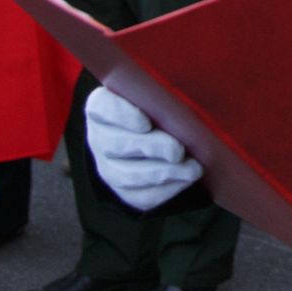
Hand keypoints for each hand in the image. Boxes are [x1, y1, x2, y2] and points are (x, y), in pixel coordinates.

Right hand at [86, 86, 201, 210]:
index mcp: (103, 106)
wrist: (168, 135)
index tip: (146, 123)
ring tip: (191, 169)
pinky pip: (141, 196)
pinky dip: (166, 190)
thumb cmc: (165, 106)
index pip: (102, 107)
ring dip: (162, 174)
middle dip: (151, 148)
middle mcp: (100, 137)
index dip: (122, 116)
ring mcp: (109, 167)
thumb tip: (183, 105)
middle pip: (116, 145)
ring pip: (127, 176)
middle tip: (178, 150)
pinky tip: (186, 180)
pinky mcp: (125, 190)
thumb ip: (166, 96)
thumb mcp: (162, 95)